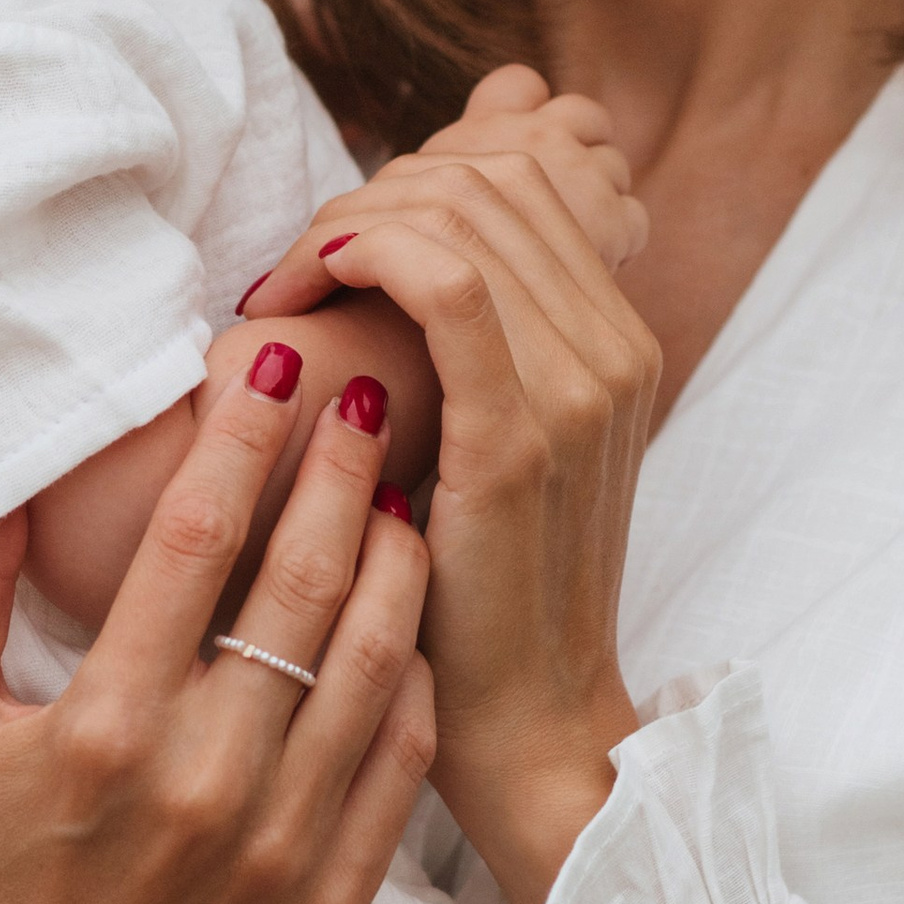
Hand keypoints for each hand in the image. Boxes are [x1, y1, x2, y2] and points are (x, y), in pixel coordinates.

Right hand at [0, 354, 432, 903]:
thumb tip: (6, 465)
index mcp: (102, 727)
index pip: (194, 537)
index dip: (242, 432)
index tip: (269, 358)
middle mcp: (200, 783)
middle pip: (303, 583)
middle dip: (338, 467)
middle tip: (363, 391)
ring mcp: (277, 848)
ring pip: (371, 662)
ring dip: (395, 559)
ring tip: (397, 486)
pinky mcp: (327, 902)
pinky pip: (398, 760)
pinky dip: (409, 676)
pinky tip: (403, 616)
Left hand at [240, 70, 660, 903]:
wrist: (527, 725)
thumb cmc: (477, 592)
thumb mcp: (491, 441)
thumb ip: (473, 344)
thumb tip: (396, 244)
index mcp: (617, 338)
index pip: (516, 178)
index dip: (407, 177)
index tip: (328, 246)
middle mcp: (616, 348)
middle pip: (487, 178)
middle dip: (370, 194)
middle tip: (293, 267)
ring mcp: (582, 389)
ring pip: (461, 213)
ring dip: (349, 225)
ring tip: (286, 289)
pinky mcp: (523, 439)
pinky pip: (451, 284)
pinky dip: (366, 256)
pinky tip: (306, 292)